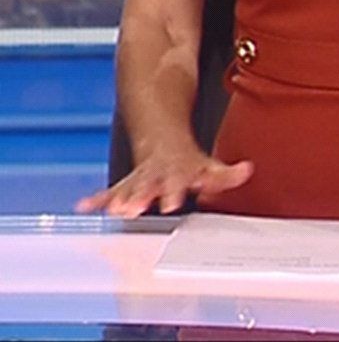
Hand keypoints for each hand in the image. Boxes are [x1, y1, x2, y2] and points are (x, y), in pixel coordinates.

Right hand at [75, 138, 253, 217]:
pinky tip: (85, 206)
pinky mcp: (126, 183)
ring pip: (128, 188)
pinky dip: (98, 199)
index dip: (174, 192)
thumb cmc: (188, 158)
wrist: (161, 134)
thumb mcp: (209, 164)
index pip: (178, 182)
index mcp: (178, 170)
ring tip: (112, 210)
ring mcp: (140, 178)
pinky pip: (110, 191)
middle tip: (135, 208)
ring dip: (121, 199)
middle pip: (150, 185)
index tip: (170, 204)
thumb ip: (227, 173)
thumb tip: (247, 170)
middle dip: (143, 197)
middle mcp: (157, 174)